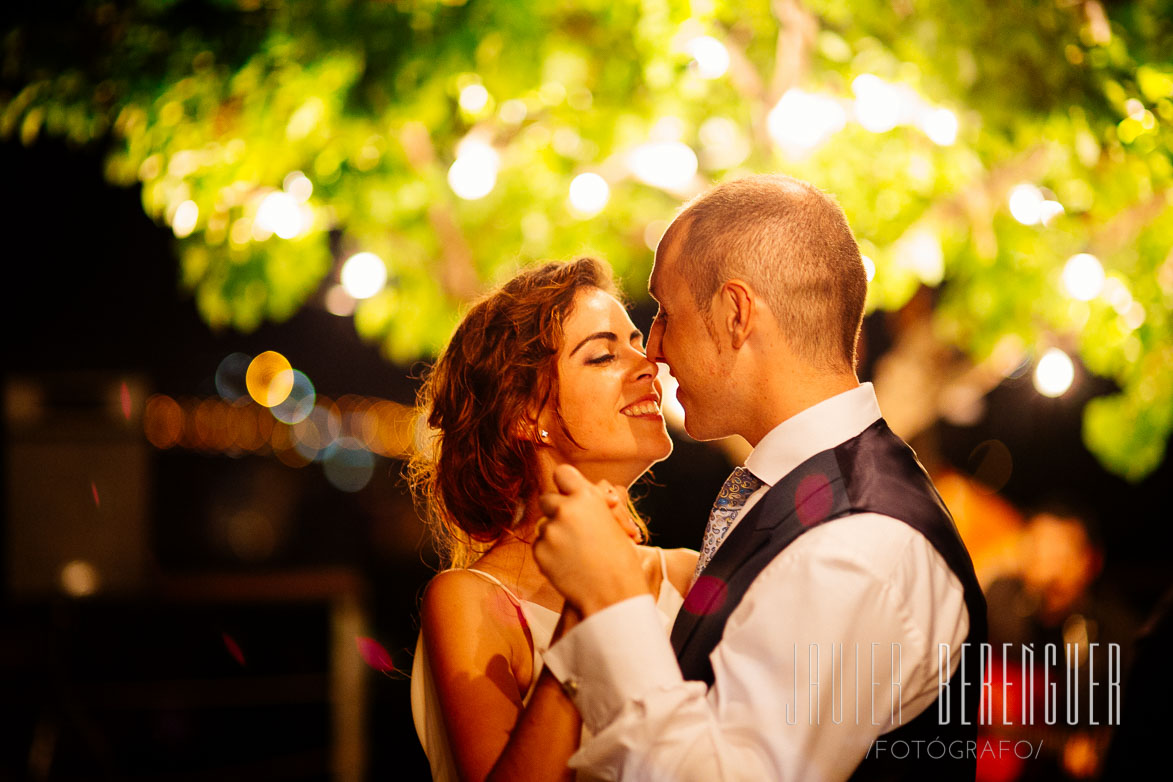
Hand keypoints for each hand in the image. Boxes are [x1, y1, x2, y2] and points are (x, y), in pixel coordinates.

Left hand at [534, 465, 649, 616]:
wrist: (613, 595)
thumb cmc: (621, 560)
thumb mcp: (613, 521)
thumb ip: (591, 504)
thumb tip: (576, 493)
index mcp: (586, 497)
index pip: (563, 473)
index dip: (566, 484)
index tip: (569, 494)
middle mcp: (564, 509)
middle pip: (547, 499)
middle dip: (557, 510)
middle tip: (573, 527)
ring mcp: (549, 531)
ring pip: (543, 524)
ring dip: (554, 534)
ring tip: (576, 552)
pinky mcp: (539, 552)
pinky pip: (540, 545)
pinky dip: (550, 552)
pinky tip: (568, 563)